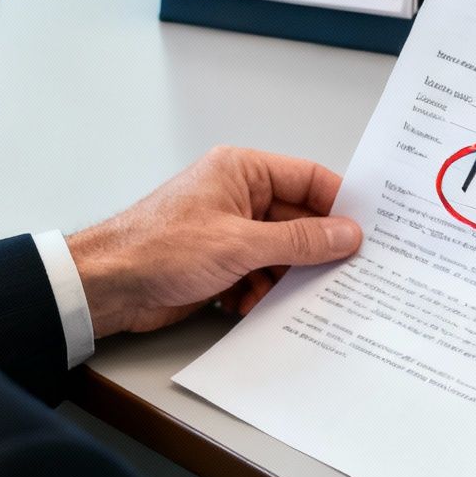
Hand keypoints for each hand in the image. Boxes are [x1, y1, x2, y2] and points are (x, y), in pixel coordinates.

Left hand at [67, 145, 361, 336]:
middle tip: (343, 276)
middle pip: (298, 221)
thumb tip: (346, 235)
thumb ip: (299, 241)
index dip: (340, 205)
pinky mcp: (220, 263)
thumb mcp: (240, 244)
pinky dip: (260, 294)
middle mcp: (239, 196)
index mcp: (243, 171)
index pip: (309, 178)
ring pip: (281, 254)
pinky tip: (248, 305)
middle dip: (313, 252)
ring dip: (283, 280)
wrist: (107, 286)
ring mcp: (229, 231)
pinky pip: (259, 276)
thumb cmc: (157, 248)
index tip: (368, 232)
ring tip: (280, 296)